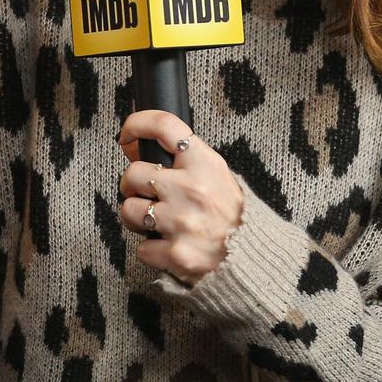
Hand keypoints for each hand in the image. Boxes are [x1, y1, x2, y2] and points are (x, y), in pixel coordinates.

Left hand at [117, 110, 243, 281]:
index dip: (137, 124)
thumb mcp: (217, 176)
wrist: (255, 257)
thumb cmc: (233, 216)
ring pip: (129, 210)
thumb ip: (183, 162)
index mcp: (205, 164)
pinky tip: (170, 246)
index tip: (127, 135)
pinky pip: (141, 248)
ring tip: (157, 222)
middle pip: (133, 174)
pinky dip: (152, 250)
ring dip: (137, 218)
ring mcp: (183, 222)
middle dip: (133, 186)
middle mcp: (192, 189)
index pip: (164, 126)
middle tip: (148, 195)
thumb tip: (135, 150)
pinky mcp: (176, 253)